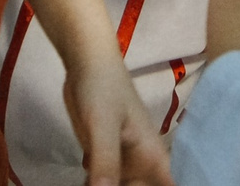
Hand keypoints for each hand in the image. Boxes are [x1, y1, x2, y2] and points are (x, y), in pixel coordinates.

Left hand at [64, 52, 174, 185]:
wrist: (85, 65)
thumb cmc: (103, 90)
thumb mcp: (103, 126)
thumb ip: (106, 162)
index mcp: (154, 160)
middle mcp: (143, 167)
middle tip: (104, 185)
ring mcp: (123, 166)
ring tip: (92, 182)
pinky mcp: (104, 162)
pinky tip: (85, 184)